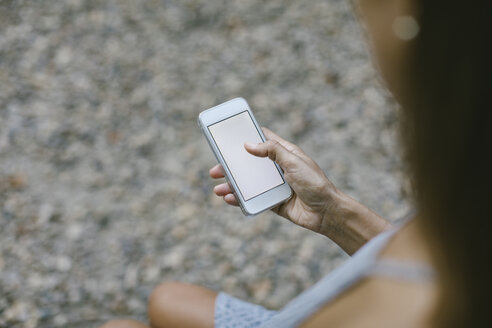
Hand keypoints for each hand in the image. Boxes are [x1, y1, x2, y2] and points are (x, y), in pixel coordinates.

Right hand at [210, 127, 390, 253]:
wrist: (326, 212)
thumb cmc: (315, 183)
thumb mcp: (294, 162)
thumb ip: (272, 151)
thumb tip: (249, 145)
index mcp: (284, 154)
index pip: (263, 140)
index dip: (246, 137)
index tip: (228, 136)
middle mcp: (277, 168)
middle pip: (249, 164)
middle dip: (231, 166)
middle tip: (215, 169)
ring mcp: (274, 186)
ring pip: (248, 183)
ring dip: (232, 185)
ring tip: (218, 189)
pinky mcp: (273, 202)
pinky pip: (253, 199)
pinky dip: (240, 200)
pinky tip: (230, 199)